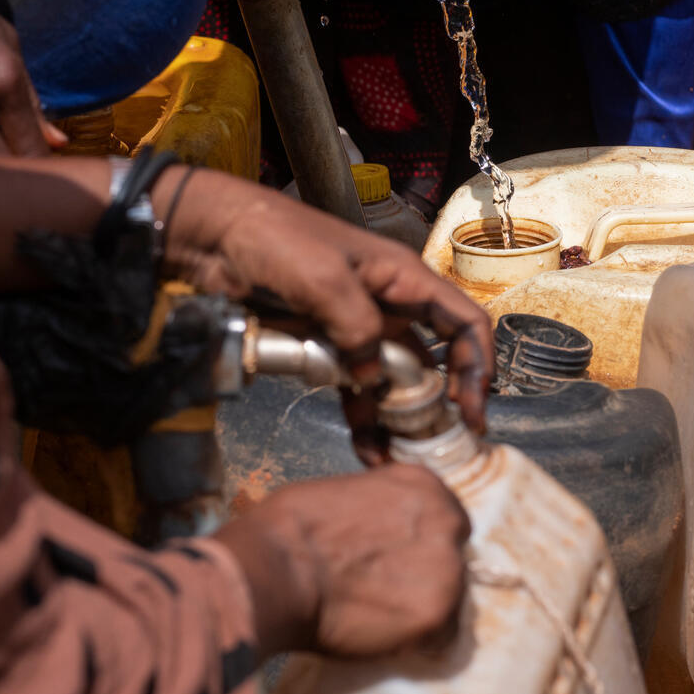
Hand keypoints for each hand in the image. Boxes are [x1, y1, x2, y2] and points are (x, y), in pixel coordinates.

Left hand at [158, 170, 493, 433]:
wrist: (215, 236)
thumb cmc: (275, 240)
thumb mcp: (323, 279)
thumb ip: (356, 329)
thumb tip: (371, 380)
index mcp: (402, 279)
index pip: (463, 323)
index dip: (478, 366)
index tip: (472, 409)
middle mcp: (388, 304)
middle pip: (433, 359)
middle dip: (440, 403)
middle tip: (437, 444)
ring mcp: (356, 327)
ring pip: (393, 380)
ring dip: (399, 419)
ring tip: (398, 457)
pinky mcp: (326, 345)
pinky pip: (354, 387)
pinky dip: (362, 418)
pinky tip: (365, 447)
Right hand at [215, 462, 469, 657]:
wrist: (277, 570)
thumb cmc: (293, 527)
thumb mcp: (345, 493)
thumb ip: (379, 510)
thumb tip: (379, 532)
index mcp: (423, 485)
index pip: (443, 516)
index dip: (420, 539)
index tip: (398, 555)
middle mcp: (445, 522)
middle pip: (451, 554)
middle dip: (426, 570)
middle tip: (387, 588)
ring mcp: (447, 569)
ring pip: (449, 596)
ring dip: (422, 606)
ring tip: (379, 616)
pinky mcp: (438, 615)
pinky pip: (440, 637)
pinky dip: (417, 642)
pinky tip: (384, 637)